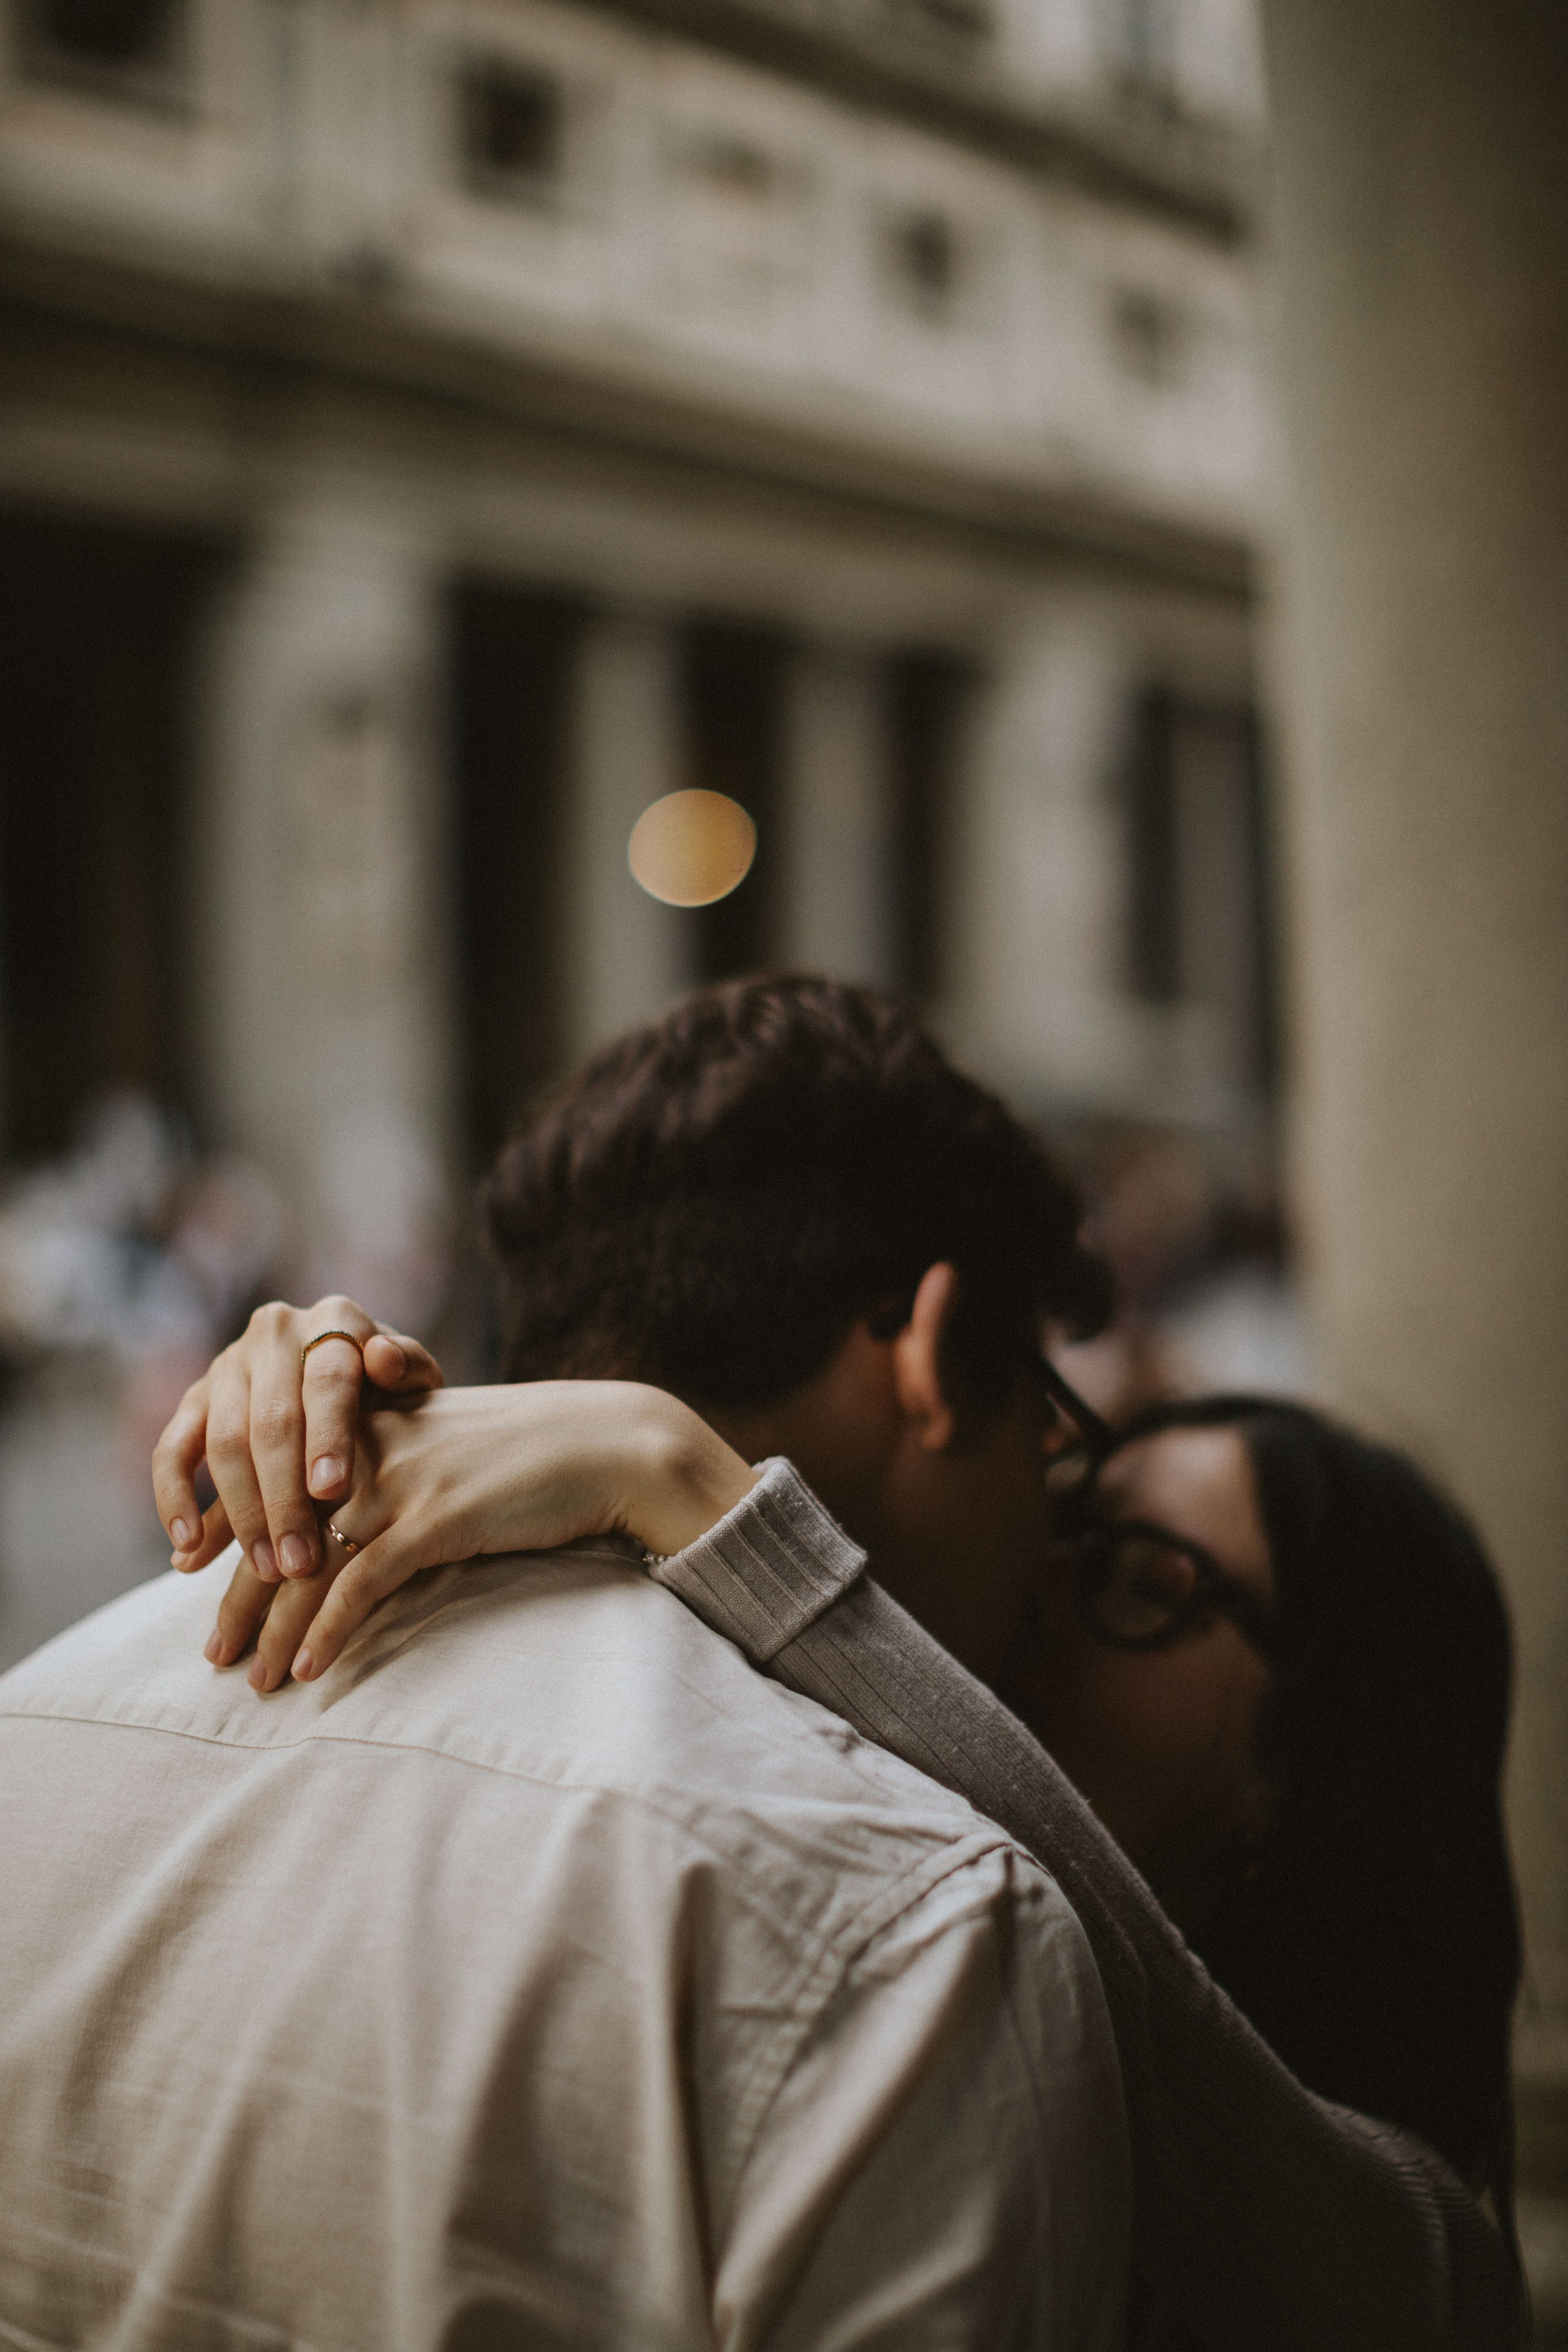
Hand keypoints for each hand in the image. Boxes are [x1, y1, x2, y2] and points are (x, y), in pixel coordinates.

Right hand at [153, 1295, 443, 1584]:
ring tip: (266, 1569)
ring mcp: (228, 1364)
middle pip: (271, 1420)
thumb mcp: (415, 1378)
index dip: (328, 1435)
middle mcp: (275, 1332)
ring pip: (224, 1442)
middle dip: (284, 1498)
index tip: (331, 1491)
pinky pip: (173, 1450)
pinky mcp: (194, 1398)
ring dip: (241, 1513)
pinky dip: (174, 1498)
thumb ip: (410, 1369)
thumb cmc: (395, 1390)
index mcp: (335, 1320)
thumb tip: (383, 1359)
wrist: (354, 1378)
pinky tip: (189, 1548)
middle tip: (299, 1562)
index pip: (328, 1379)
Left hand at [207, 1381, 757, 1691]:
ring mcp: (402, 1482)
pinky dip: (327, 1631)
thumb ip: (397, 1465)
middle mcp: (371, 1448)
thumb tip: (358, 1519)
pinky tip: (307, 1669)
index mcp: (367, 1423)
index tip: (207, 1585)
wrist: (608, 1442)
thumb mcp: (449, 1443)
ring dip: (273, 1627)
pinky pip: (363, 1584)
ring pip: (310, 1562)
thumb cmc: (535, 1450)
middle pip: (280, 1529)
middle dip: (240, 1597)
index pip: (279, 1485)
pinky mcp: (437, 1518)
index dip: (237, 1539)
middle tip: (214, 1656)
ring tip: (251, 1680)